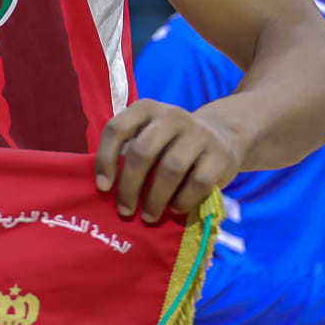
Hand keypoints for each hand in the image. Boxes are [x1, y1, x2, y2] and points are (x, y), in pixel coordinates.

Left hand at [94, 101, 242, 223]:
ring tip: (148, 216)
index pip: (117, 129)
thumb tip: (106, 188)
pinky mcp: (219, 154)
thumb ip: (128, 152)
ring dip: (155, 198)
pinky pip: (198, 182)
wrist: (221, 137)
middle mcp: (171, 115)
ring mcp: (198, 133)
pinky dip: (183, 200)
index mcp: (145, 109)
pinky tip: (174, 209)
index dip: (105, 159)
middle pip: (142, 152)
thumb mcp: (148, 135)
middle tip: (124, 210)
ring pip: (170, 169)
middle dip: (129, 186)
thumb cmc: (171, 143)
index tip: (103, 187)